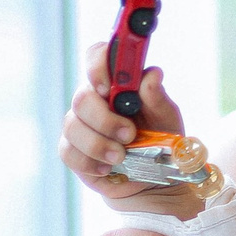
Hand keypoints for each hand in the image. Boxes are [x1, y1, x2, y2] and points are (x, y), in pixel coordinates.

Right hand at [60, 42, 190, 209]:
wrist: (152, 179)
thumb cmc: (160, 141)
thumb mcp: (166, 119)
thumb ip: (157, 97)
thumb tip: (152, 73)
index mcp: (116, 84)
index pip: (96, 57)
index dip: (97, 66)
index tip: (107, 87)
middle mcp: (94, 100)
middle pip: (82, 98)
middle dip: (105, 119)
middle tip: (129, 134)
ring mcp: (79, 124)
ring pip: (72, 126)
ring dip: (98, 144)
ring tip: (122, 157)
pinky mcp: (72, 150)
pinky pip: (68, 152)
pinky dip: (89, 162)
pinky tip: (108, 168)